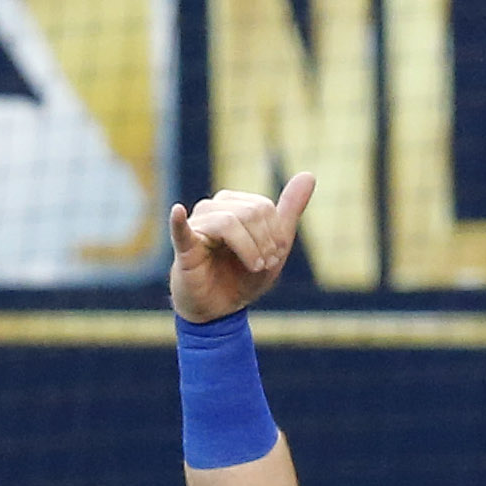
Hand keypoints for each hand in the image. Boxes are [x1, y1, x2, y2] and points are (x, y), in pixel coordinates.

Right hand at [169, 173, 315, 322]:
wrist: (219, 310)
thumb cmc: (243, 276)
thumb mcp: (274, 245)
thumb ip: (289, 211)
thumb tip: (308, 175)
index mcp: (233, 205)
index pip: (262, 206)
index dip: (275, 233)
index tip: (275, 258)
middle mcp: (213, 209)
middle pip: (249, 212)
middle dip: (264, 242)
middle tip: (264, 265)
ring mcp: (196, 226)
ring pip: (229, 222)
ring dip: (249, 249)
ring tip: (254, 267)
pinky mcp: (185, 248)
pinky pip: (181, 230)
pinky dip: (179, 221)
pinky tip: (177, 212)